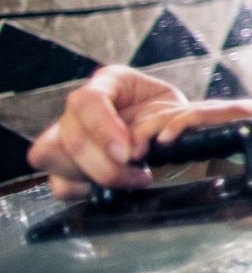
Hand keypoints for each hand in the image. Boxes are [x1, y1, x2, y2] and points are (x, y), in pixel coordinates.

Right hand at [28, 66, 193, 198]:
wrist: (171, 132)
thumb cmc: (171, 116)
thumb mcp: (178, 110)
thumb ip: (164, 122)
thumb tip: (138, 147)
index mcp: (110, 81)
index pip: (88, 101)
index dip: (104, 130)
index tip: (128, 154)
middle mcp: (80, 105)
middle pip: (69, 136)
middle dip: (105, 165)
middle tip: (139, 175)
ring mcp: (64, 132)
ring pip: (52, 156)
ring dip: (93, 176)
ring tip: (129, 179)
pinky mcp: (62, 163)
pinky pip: (58, 183)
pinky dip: (83, 190)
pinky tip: (111, 188)